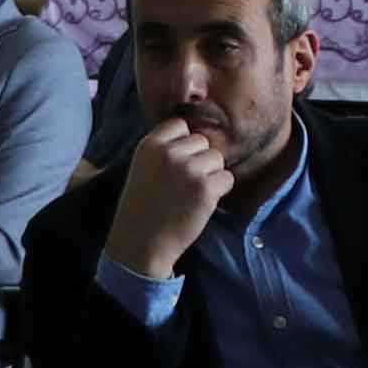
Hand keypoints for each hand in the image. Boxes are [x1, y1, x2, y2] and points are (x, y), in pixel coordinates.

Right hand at [100, 110, 234, 280]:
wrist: (142, 242)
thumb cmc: (143, 206)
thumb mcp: (143, 166)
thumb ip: (164, 149)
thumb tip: (198, 137)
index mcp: (150, 144)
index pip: (180, 125)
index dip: (183, 144)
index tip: (177, 163)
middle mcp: (169, 152)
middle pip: (202, 141)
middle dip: (198, 160)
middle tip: (183, 184)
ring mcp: (189, 169)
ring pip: (216, 158)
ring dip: (210, 175)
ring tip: (191, 194)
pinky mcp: (206, 188)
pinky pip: (226, 178)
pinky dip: (219, 191)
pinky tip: (200, 203)